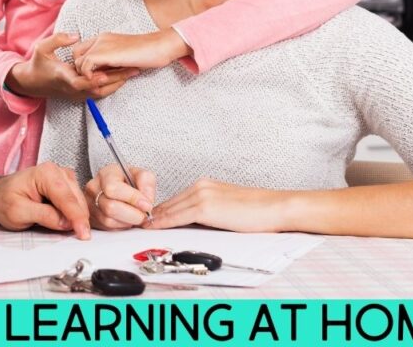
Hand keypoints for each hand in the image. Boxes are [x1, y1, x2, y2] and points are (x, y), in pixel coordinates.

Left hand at [0, 162, 90, 239]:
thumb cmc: (4, 201)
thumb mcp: (18, 212)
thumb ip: (44, 215)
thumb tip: (66, 223)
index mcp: (45, 173)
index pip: (66, 198)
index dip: (77, 218)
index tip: (84, 234)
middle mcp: (57, 171)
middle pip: (76, 199)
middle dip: (80, 219)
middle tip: (80, 238)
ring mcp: (63, 177)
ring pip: (80, 201)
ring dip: (79, 217)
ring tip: (73, 232)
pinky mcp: (66, 186)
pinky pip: (77, 201)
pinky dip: (76, 214)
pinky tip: (71, 224)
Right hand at [6, 32, 139, 100]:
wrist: (33, 83)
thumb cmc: (38, 64)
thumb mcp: (42, 48)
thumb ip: (57, 40)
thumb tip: (75, 35)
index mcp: (63, 77)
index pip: (79, 82)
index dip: (93, 80)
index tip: (105, 74)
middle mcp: (72, 89)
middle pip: (98, 89)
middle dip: (116, 80)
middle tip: (133, 69)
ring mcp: (77, 94)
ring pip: (101, 93)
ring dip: (118, 83)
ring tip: (133, 71)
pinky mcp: (81, 95)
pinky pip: (100, 93)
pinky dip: (112, 85)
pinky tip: (123, 76)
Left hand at [72, 30, 189, 79]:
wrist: (160, 46)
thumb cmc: (149, 53)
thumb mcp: (125, 56)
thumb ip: (113, 62)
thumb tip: (105, 75)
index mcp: (104, 38)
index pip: (82, 50)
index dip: (85, 64)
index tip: (97, 74)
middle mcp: (100, 39)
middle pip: (76, 56)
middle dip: (82, 70)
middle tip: (98, 80)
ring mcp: (101, 45)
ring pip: (78, 62)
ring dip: (88, 75)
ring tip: (104, 81)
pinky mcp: (104, 53)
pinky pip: (85, 66)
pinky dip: (89, 76)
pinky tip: (103, 79)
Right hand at [84, 164, 156, 229]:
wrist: (121, 189)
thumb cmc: (130, 181)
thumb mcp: (142, 175)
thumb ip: (147, 184)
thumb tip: (146, 202)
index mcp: (106, 174)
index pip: (113, 188)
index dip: (132, 198)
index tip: (146, 205)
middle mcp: (93, 188)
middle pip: (110, 207)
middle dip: (132, 214)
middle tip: (143, 214)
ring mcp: (90, 205)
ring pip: (109, 221)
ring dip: (127, 222)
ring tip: (134, 215)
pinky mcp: (91, 219)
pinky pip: (107, 229)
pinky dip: (121, 227)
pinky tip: (126, 219)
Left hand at [150, 178, 292, 232]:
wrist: (275, 207)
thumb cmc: (258, 210)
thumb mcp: (226, 206)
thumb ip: (208, 211)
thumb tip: (193, 222)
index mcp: (205, 185)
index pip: (176, 199)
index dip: (160, 211)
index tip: (149, 219)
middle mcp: (201, 186)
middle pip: (169, 203)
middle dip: (153, 214)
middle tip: (136, 223)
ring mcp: (202, 195)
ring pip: (170, 209)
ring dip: (154, 219)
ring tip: (139, 227)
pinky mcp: (205, 207)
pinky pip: (177, 216)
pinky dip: (162, 222)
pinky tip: (153, 227)